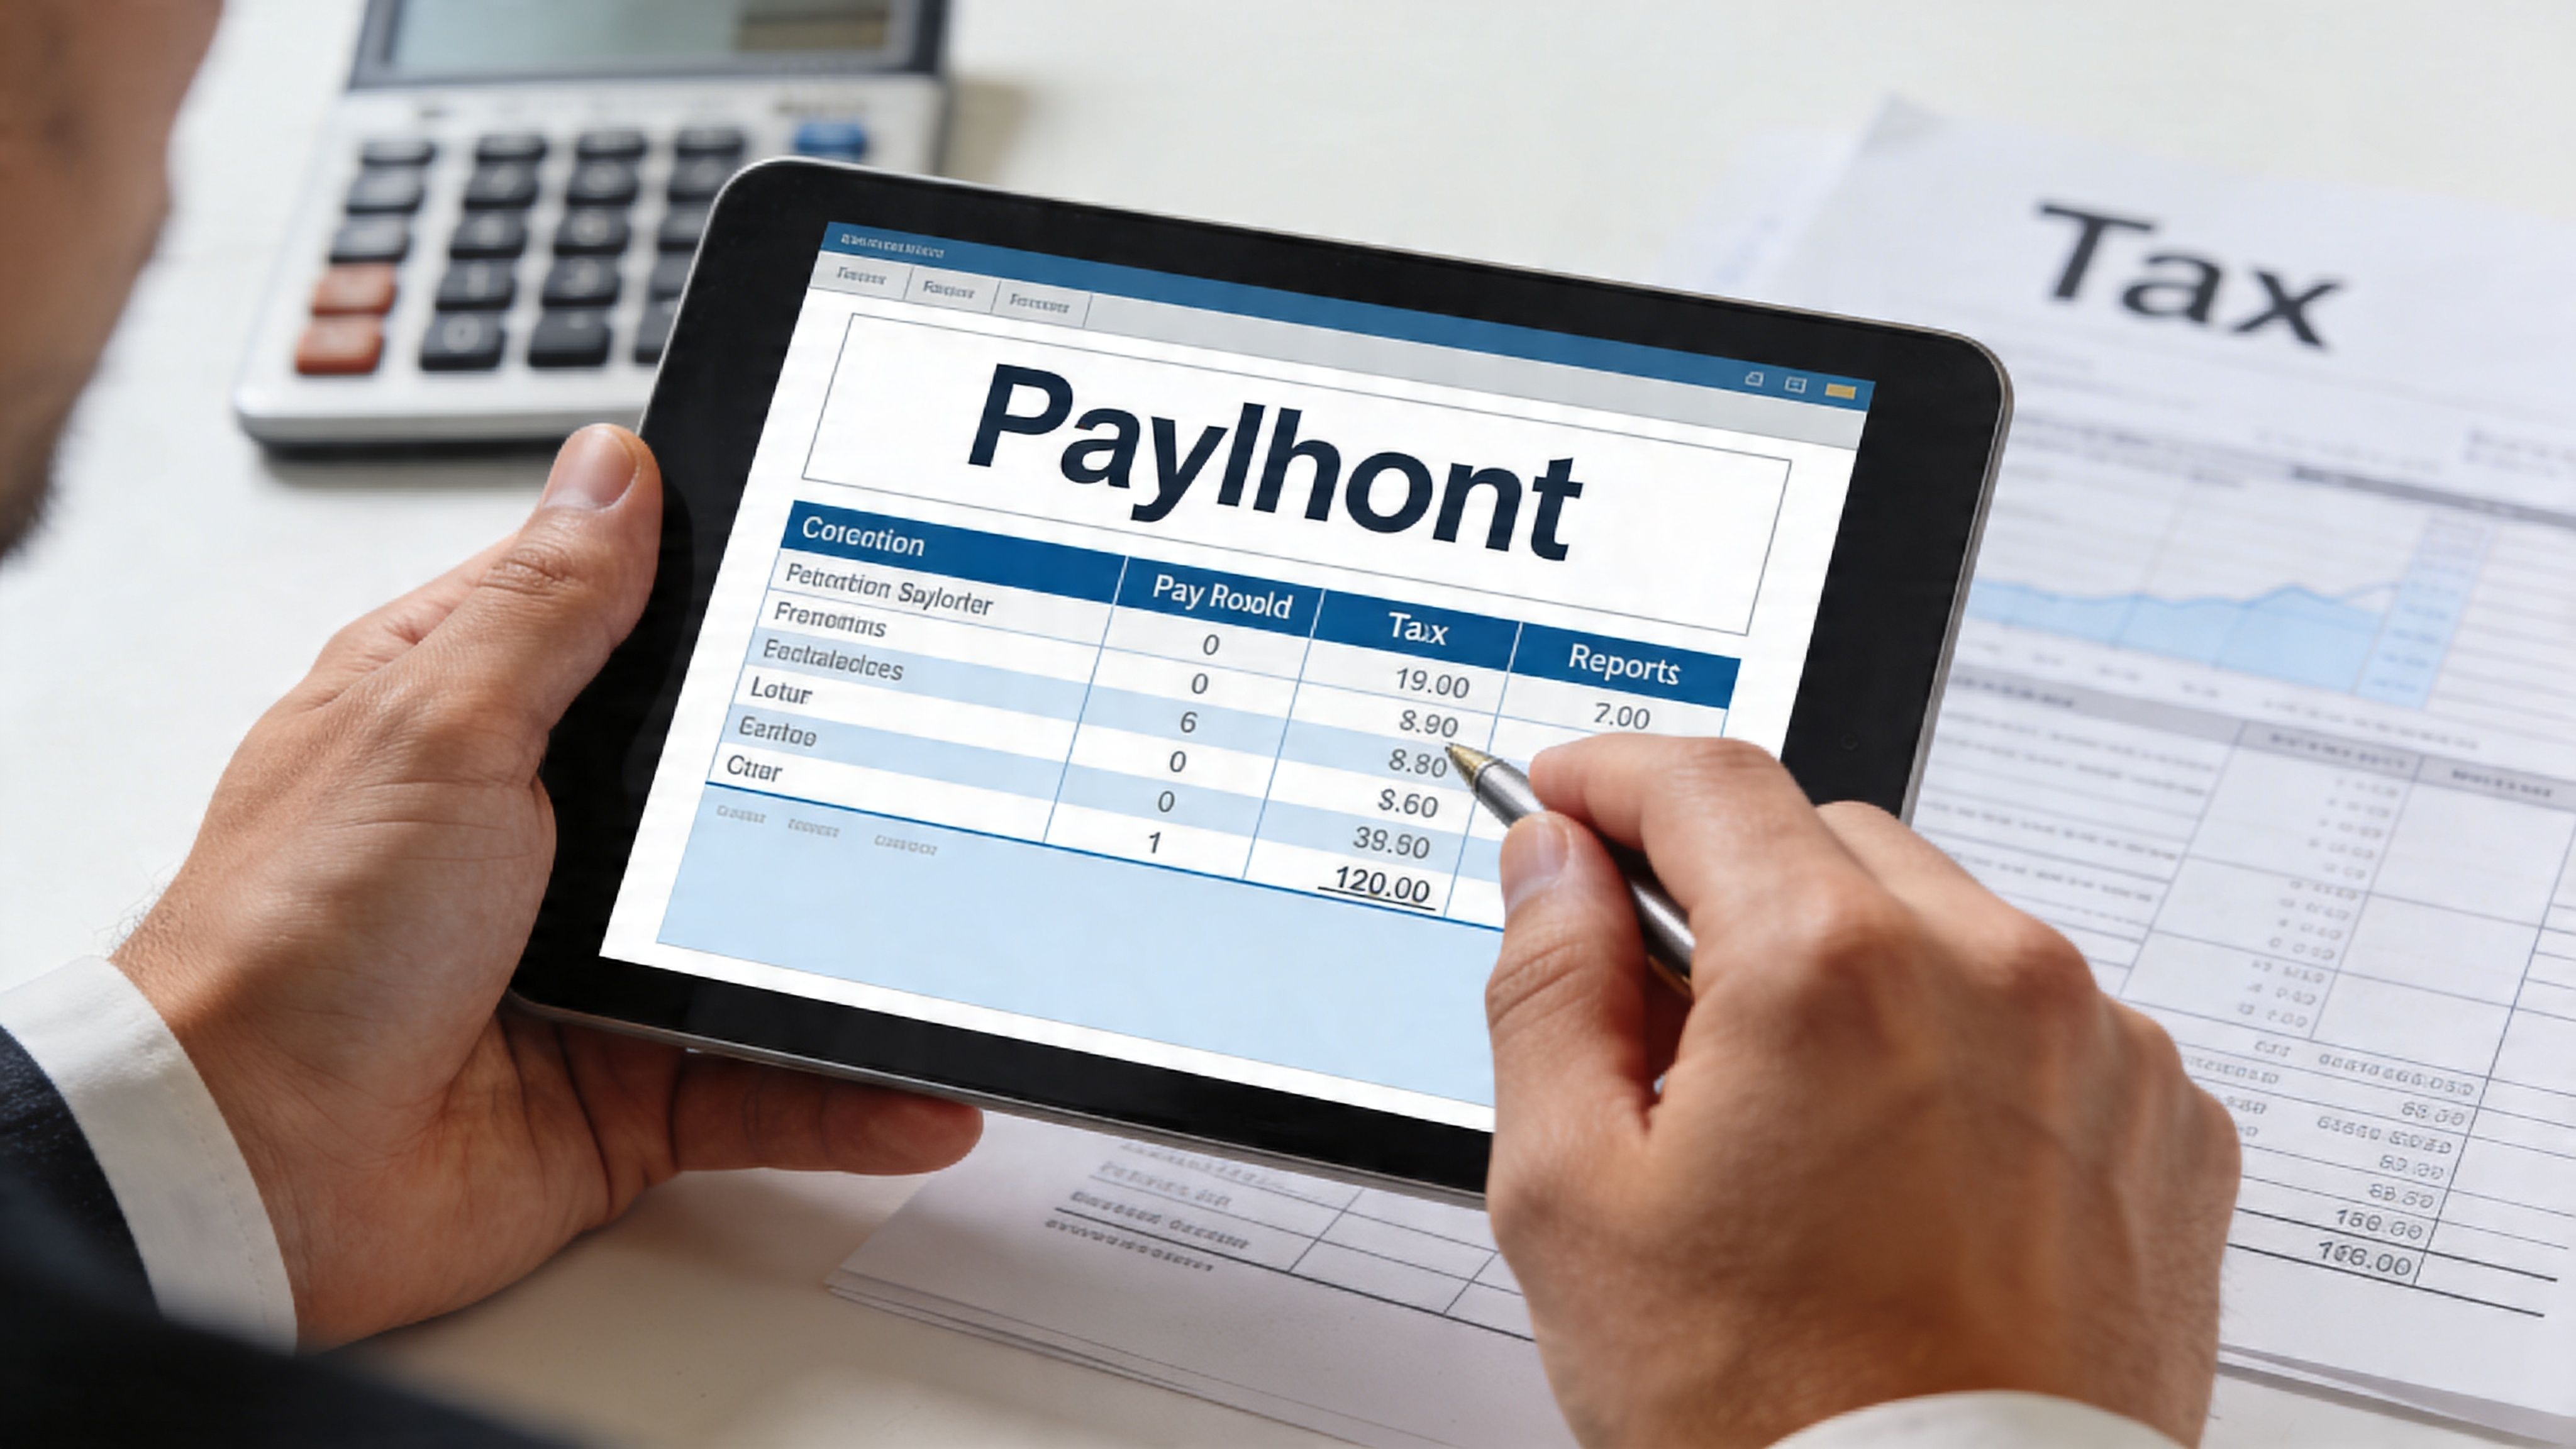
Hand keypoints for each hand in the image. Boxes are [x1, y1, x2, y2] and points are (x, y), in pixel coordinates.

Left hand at [112, 426, 981, 1345]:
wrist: (245, 1170)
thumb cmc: (291, 937)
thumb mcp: (438, 721)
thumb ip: (550, 605)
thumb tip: (614, 470)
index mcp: (469, 714)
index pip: (624, 619)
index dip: (727, 595)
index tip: (857, 570)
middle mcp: (536, 834)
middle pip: (721, 780)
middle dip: (833, 777)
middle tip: (956, 748)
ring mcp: (590, 963)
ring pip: (765, 938)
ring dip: (864, 949)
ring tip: (976, 939)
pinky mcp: (628, 1088)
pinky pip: (767, 1083)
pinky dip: (852, 1094)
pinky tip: (928, 1091)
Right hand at [1483, 736, 2238, 1447]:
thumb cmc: (1772, 1414)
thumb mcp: (1573, 1199)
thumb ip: (1547, 989)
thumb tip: (1555, 868)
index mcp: (1831, 972)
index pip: (1705, 782)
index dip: (1613, 776)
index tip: (1573, 796)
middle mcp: (1992, 975)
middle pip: (1825, 842)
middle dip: (1734, 896)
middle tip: (1672, 1027)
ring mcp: (2101, 1048)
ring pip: (1941, 924)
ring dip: (1859, 975)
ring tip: (1806, 1136)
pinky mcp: (2166, 1123)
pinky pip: (2045, 1018)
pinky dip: (1967, 1052)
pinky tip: (1910, 1172)